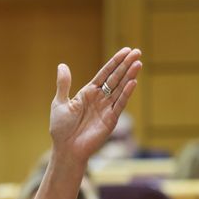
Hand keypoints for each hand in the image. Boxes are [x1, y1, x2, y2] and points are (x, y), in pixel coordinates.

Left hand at [50, 48, 141, 166]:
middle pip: (115, 78)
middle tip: (137, 52)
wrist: (66, 148)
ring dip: (129, 76)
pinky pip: (119, 104)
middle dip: (126, 65)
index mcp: (88, 93)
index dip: (114, 62)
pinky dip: (126, 93)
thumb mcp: (60, 103)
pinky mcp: (111, 120)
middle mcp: (99, 99)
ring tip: (138, 63)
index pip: (104, 74)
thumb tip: (62, 65)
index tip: (125, 50)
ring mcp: (106, 108)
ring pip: (120, 89)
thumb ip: (64, 84)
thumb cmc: (61, 128)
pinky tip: (133, 82)